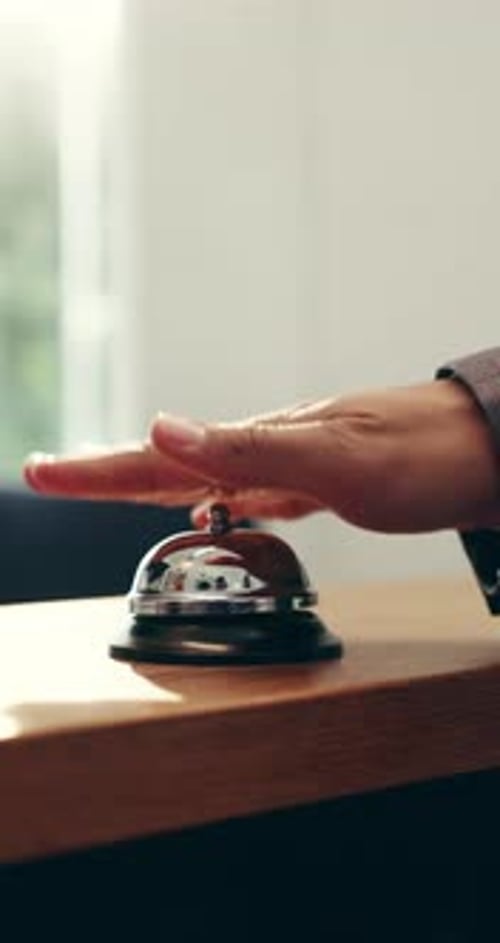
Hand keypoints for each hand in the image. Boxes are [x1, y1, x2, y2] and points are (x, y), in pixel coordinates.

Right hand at [24, 379, 499, 533]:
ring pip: (204, 477)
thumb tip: (159, 427)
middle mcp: (270, 448)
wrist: (489, 451)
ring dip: (151, 484)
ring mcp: (294, 463)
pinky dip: (213, 501)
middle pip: (170, 465)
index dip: (96, 470)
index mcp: (261, 443)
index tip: (39, 473)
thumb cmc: (425, 456)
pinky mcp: (320, 480)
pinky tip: (215, 507)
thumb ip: (246, 449)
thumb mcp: (334, 458)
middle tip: (49, 475)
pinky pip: (248, 491)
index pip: (160, 458)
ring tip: (108, 485)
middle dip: (105, 473)